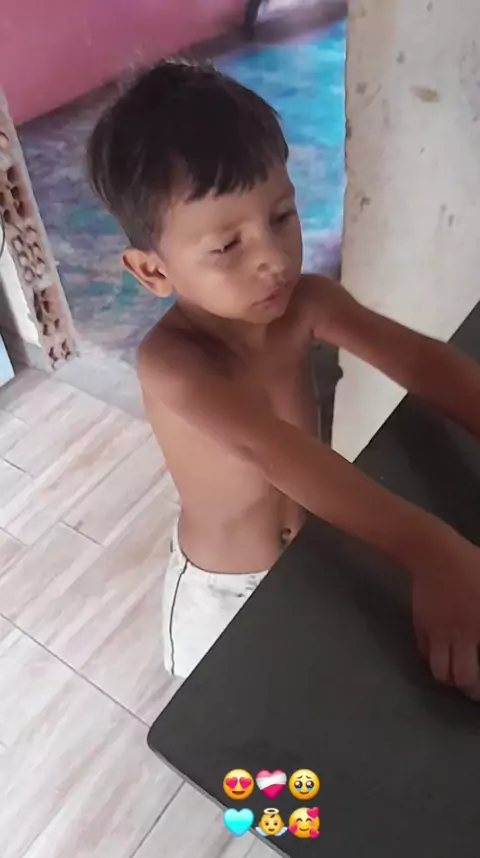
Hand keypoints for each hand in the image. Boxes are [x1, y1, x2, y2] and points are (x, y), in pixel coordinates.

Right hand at [411, 533, 479, 700]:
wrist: (433, 553)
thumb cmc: (472, 565)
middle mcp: (462, 637)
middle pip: (464, 678)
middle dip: (472, 689)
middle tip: (476, 687)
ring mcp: (438, 634)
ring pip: (440, 671)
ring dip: (450, 677)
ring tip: (457, 673)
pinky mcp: (421, 627)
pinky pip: (425, 654)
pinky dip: (433, 658)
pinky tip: (441, 651)